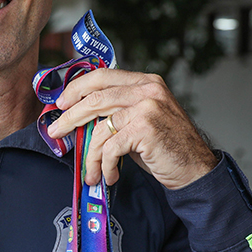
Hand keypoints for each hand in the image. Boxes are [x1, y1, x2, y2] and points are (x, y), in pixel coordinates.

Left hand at [46, 69, 216, 189]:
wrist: (196, 170)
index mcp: (145, 82)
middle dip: (70, 118)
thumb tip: (80, 117)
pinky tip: (110, 175)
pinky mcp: (145, 129)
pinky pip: (110, 148)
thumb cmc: (166, 148)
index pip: (102, 76)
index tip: (61, 103)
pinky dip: (106, 166)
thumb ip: (117, 111)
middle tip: (56, 132)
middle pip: (95, 98)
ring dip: (90, 155)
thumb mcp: (141, 120)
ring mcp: (147, 107)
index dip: (77, 88)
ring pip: (100, 129)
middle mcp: (147, 89)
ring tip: (90, 172)